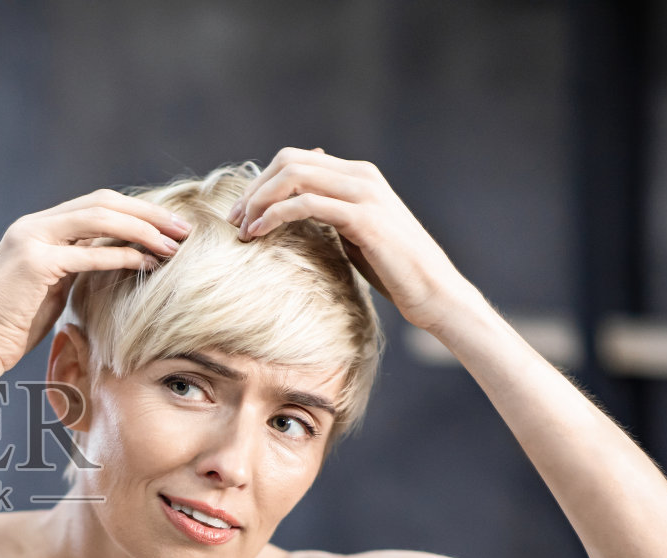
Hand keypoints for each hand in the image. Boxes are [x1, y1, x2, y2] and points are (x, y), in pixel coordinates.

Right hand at [0, 190, 191, 372]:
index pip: (95, 204)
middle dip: (148, 213)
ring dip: (143, 229)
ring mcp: (32, 239)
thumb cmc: (12, 326)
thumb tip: (112, 262)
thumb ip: (75, 268)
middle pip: (102, 201)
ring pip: (99, 218)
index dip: (136, 211)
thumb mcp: (49, 288)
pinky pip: (90, 252)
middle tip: (184, 228)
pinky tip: (148, 263)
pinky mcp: (34, 262)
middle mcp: (33, 225)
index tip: (168, 226)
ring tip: (174, 244)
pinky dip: (123, 255)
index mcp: (36, 227)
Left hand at [227, 147, 476, 331]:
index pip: (296, 159)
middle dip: (254, 189)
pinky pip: (306, 204)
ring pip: (294, 176)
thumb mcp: (354, 231)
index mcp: (357, 174)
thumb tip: (298, 200)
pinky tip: (260, 233)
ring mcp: (363, 194)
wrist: (432, 290)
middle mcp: (361, 176)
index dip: (261, 182)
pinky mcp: (363, 219)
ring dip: (259, 201)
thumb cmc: (391, 267)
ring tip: (243, 229)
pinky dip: (275, 215)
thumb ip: (329, 210)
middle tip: (234, 220)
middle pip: (289, 161)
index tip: (241, 213)